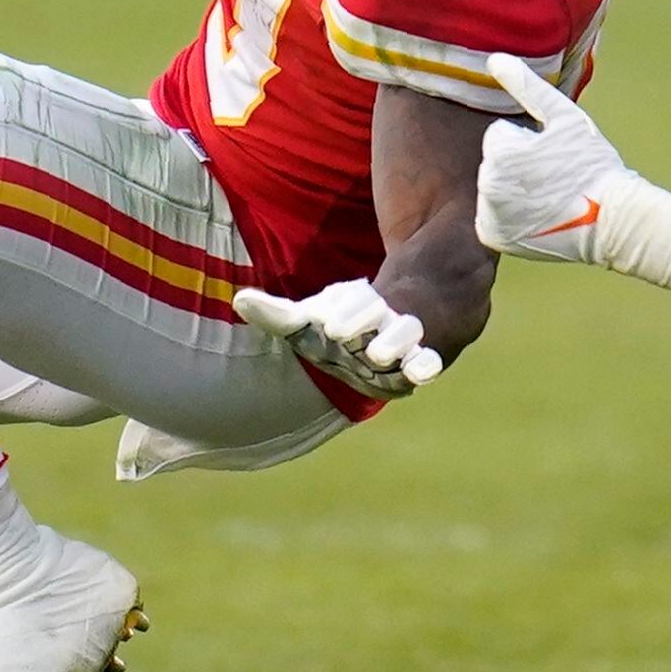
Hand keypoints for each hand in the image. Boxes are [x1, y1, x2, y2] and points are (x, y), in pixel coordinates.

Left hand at [233, 279, 440, 399]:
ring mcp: (406, 338)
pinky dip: (426, 365)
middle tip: (339, 333)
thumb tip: (240, 299)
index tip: (327, 325)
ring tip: (378, 354)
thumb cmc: (339, 326)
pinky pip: (430, 360)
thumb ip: (277, 314)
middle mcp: (383, 316)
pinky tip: (420, 373)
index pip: (354, 298)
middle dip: (363, 320)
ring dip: (395, 341)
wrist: (388, 333)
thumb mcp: (309, 319)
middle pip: (377, 310)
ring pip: (407, 331)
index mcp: (357, 301)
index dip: (344, 310)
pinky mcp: (422, 361)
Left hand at [473, 54, 670, 293]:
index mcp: (501, 152)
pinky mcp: (493, 236)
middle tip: (553, 178)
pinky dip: (507, 217)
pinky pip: (490, 216)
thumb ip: (526, 85)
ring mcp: (489, 214)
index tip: (552, 156)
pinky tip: (535, 217)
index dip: (528, 142)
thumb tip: (494, 57)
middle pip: (494, 161)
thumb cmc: (592, 164)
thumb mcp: (564, 117)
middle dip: (518, 165)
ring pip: (493, 187)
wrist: (612, 221)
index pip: (500, 135)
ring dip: (513, 188)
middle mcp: (488, 185)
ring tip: (548, 197)